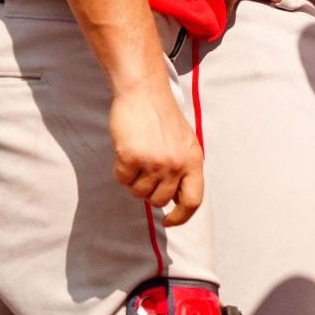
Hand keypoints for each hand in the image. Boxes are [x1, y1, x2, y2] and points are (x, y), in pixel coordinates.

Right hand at [108, 83, 203, 225]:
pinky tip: (126, 151)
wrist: (144, 92)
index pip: (193, 201)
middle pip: (160, 200)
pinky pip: (122, 180)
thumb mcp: (184, 143)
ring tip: (138, 156)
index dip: (181, 217)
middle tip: (145, 170)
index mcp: (193, 160)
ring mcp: (154, 162)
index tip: (170, 222)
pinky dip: (120, 170)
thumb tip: (176, 202)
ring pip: (138, 193)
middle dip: (149, 191)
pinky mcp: (132, 157)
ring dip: (134, 180)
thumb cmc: (162, 117)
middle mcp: (176, 164)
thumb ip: (183, 169)